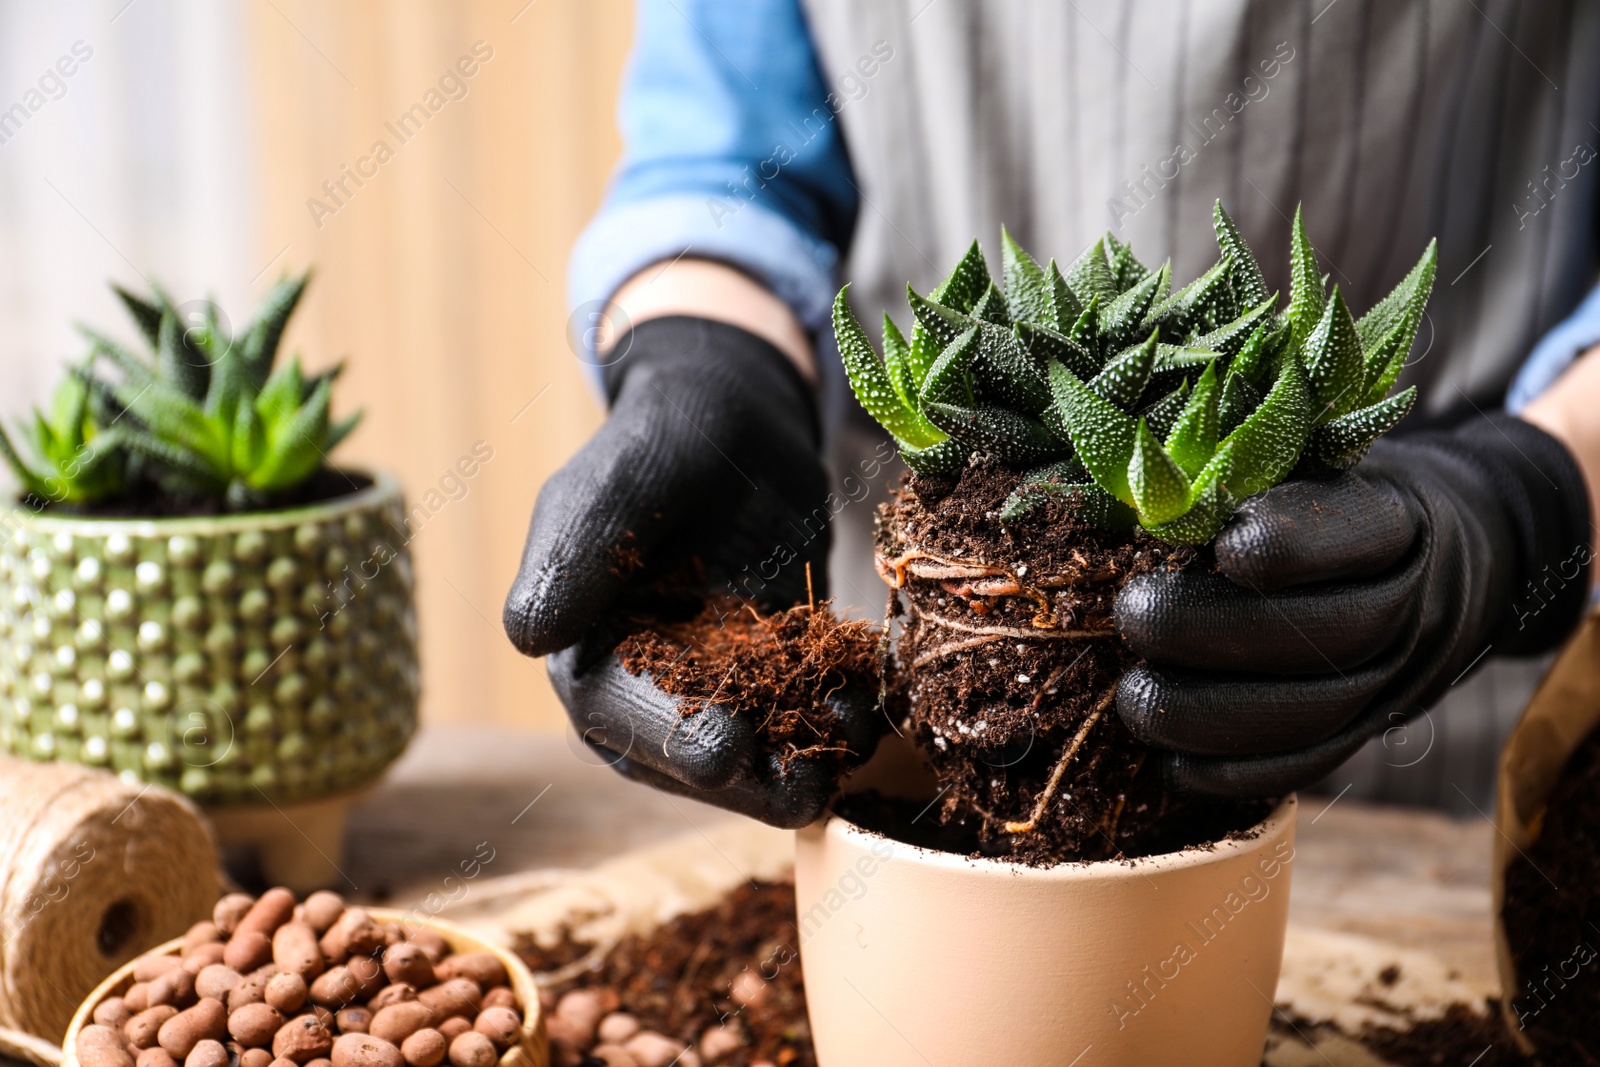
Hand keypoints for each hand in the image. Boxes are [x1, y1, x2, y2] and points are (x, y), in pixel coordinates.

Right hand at [503, 316, 885, 822]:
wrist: (730, 422)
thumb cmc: (653, 446)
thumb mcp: (609, 487)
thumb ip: (574, 553)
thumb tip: (529, 635)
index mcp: (587, 657)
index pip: (622, 720)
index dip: (673, 743)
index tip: (726, 750)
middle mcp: (648, 690)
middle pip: (694, 760)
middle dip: (753, 777)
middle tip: (808, 785)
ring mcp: (719, 688)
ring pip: (758, 750)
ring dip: (805, 754)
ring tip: (849, 738)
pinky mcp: (778, 671)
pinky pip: (807, 712)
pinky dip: (837, 716)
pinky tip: (867, 707)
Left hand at [1112, 414, 1591, 796]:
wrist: (1442, 560)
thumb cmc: (1339, 501)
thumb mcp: (1315, 464)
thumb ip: (1251, 477)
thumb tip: (1142, 504)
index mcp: (1400, 523)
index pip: (1356, 534)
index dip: (1284, 545)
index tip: (1214, 543)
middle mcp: (1411, 608)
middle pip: (1324, 634)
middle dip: (1210, 632)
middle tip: (1133, 615)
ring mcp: (1396, 681)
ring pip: (1311, 714)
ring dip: (1207, 715)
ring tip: (1134, 697)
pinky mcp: (1368, 733)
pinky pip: (1307, 766)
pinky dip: (1232, 774)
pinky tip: (1169, 764)